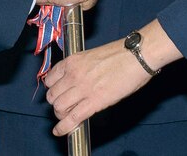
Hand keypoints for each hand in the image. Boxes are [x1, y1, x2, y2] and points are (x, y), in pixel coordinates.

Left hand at [43, 20, 181, 136]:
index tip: (57, 93)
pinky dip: (64, 127)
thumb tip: (76, 81)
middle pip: (52, 95)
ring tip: (68, 116)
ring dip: (61, 114)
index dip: (52, 89)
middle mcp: (74, 74)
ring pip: (59, 107)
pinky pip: (72, 118)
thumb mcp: (92, 56)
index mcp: (73, 61)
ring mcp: (83, 88)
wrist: (137, 55)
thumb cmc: (121, 54)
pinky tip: (60, 131)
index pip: (50, 79)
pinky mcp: (94, 101)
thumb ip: (80, 68)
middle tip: (64, 106)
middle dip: (56, 103)